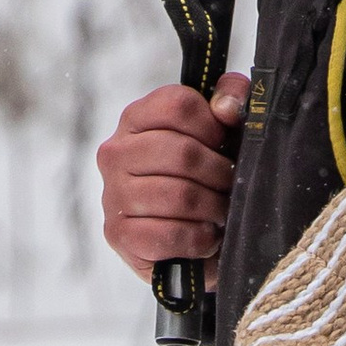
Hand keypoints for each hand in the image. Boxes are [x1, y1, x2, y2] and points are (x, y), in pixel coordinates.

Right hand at [96, 74, 246, 278]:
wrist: (193, 246)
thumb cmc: (207, 180)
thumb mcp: (225, 133)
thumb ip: (232, 99)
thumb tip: (225, 107)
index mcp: (137, 119)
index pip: (178, 105)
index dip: (213, 125)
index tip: (223, 144)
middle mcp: (116, 152)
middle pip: (183, 152)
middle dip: (219, 174)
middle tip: (229, 186)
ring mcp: (112, 194)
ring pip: (180, 196)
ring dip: (213, 208)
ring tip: (220, 212)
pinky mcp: (118, 234)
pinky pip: (171, 234)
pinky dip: (200, 238)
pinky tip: (206, 236)